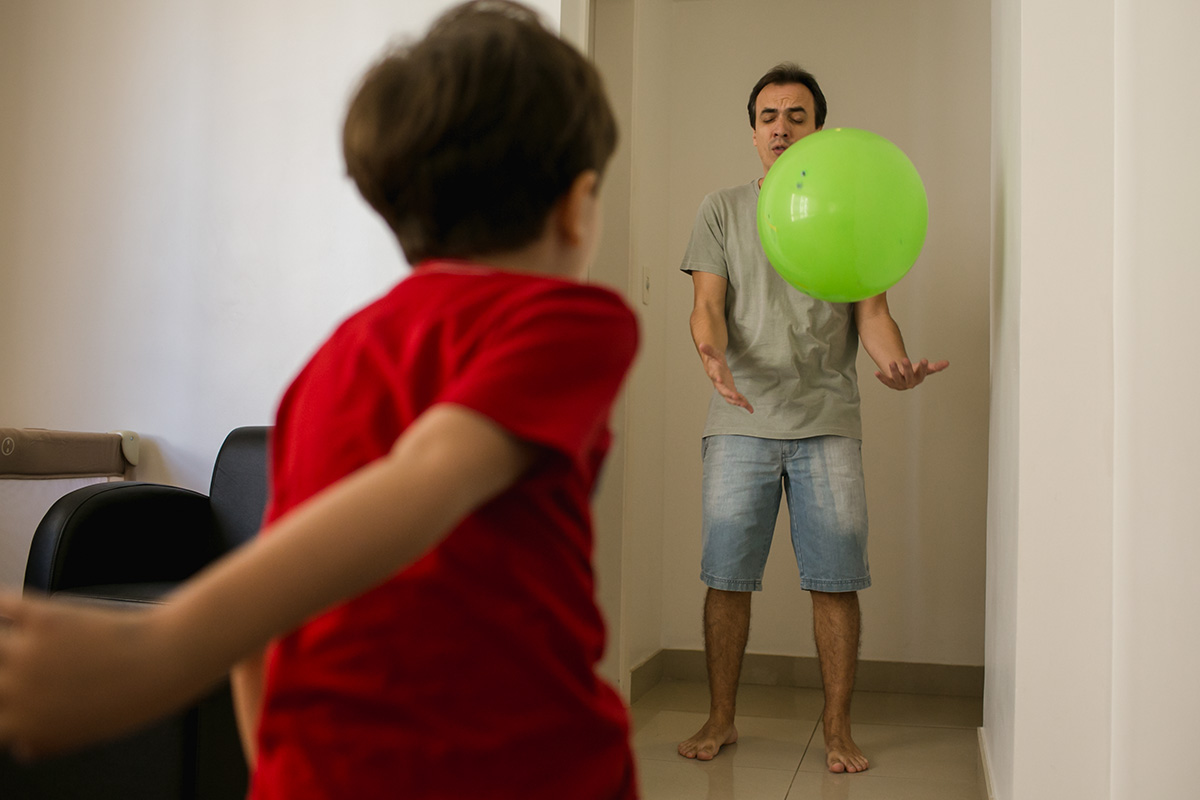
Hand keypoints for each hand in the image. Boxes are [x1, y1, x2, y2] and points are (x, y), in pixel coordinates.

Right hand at [0, 593, 180, 758]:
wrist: (165, 662)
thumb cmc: (133, 698)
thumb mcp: (85, 735)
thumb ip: (46, 742)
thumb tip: (24, 747)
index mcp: (25, 726)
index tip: (4, 690)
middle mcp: (18, 692)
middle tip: (9, 660)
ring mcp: (27, 654)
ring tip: (6, 633)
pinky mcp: (45, 619)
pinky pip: (4, 605)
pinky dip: (2, 603)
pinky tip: (7, 604)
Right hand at [698, 343, 752, 412]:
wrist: (714, 365)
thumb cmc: (713, 359)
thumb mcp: (712, 353)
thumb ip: (708, 349)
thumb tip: (702, 344)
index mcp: (714, 373)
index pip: (715, 376)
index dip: (717, 378)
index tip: (720, 380)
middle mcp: (719, 383)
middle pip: (723, 390)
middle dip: (730, 394)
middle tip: (737, 398)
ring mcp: (725, 388)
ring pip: (730, 397)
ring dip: (737, 402)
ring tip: (746, 405)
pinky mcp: (731, 390)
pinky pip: (737, 398)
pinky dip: (744, 404)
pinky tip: (750, 409)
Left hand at [874, 358, 948, 390]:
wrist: (904, 376)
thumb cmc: (915, 371)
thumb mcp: (925, 368)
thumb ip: (936, 367)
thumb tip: (947, 363)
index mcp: (919, 379)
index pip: (922, 373)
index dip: (922, 367)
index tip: (924, 359)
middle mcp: (909, 383)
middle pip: (909, 376)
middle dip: (907, 369)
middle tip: (905, 359)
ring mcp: (899, 384)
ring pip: (896, 379)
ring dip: (893, 371)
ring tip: (891, 362)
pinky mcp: (890, 383)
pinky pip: (886, 381)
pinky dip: (881, 377)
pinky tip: (876, 372)